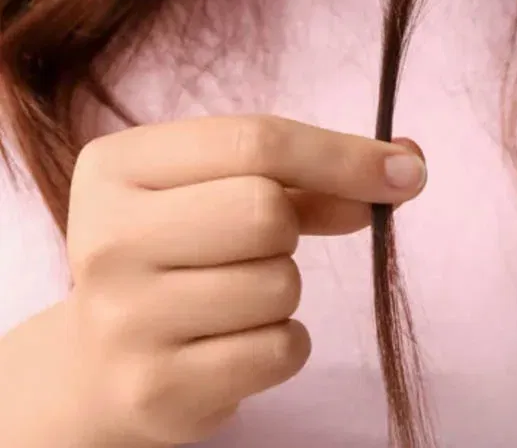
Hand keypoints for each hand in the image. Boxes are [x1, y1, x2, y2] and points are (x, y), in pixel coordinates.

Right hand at [56, 115, 424, 445]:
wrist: (99, 363)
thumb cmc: (179, 256)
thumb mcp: (219, 194)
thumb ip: (309, 177)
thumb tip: (404, 169)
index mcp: (118, 168)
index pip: (255, 140)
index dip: (344, 155)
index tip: (405, 171)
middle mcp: (107, 240)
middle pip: (266, 211)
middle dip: (291, 230)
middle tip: (263, 246)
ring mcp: (125, 319)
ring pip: (280, 285)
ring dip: (284, 292)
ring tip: (235, 299)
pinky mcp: (158, 388)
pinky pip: (281, 350)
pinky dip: (283, 344)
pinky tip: (237, 342)